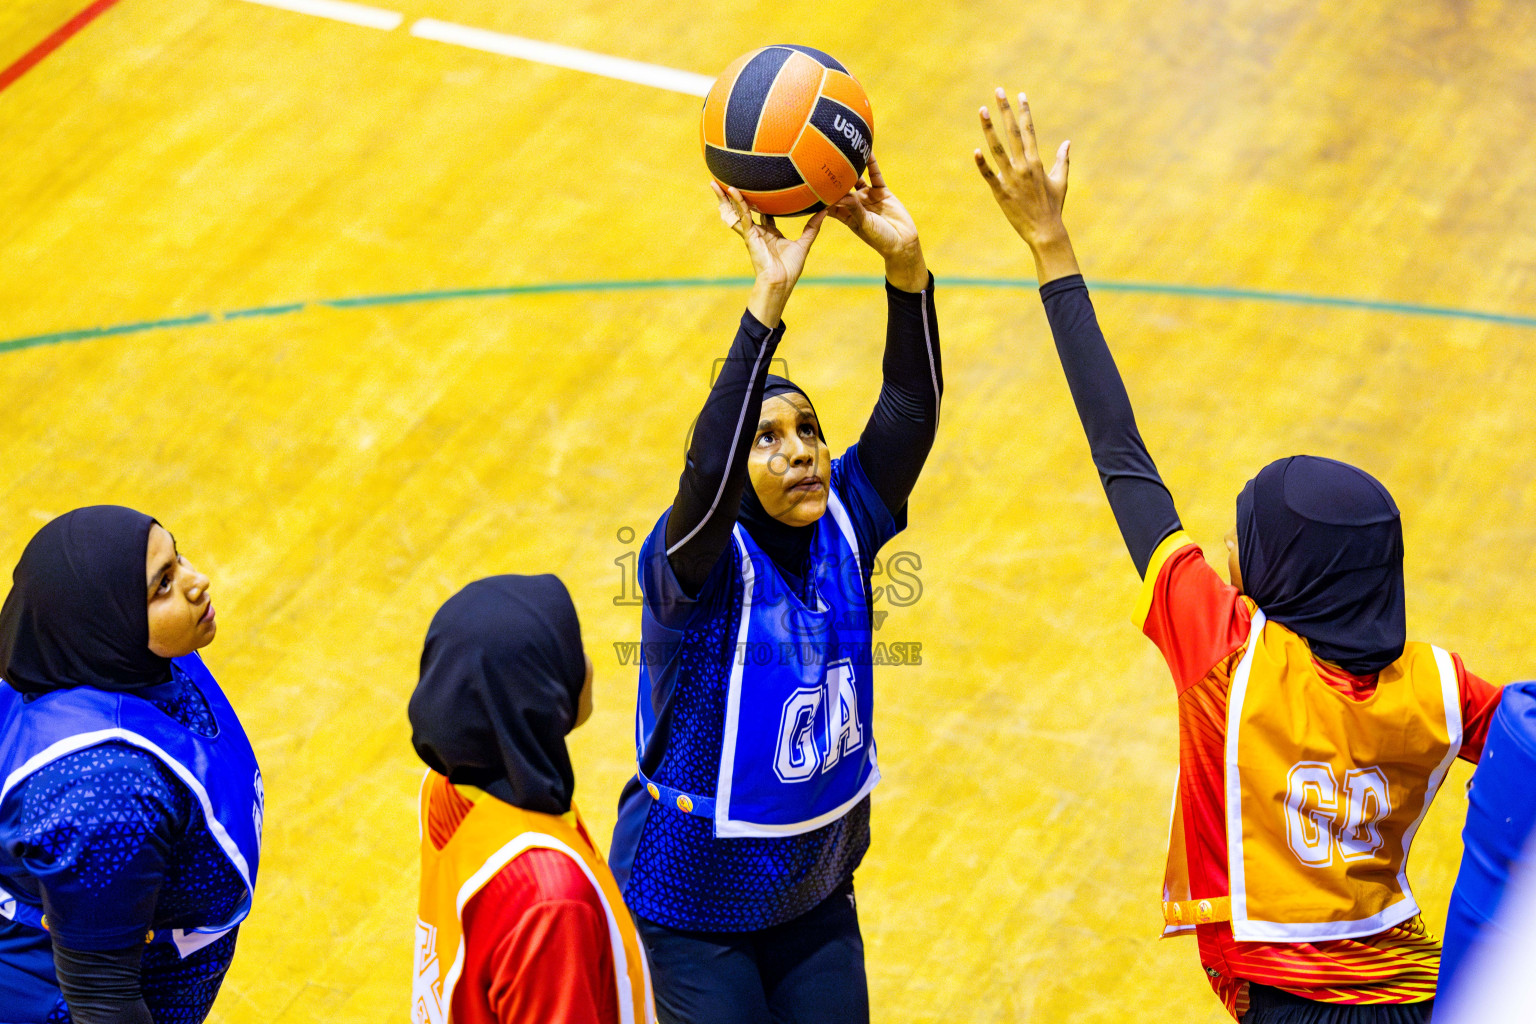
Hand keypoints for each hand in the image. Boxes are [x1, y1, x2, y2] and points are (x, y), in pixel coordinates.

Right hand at [713, 183, 827, 326]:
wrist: (780, 282)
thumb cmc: (790, 268)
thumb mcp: (804, 243)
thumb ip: (812, 226)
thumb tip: (825, 210)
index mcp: (770, 233)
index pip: (763, 212)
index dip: (759, 200)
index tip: (759, 186)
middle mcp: (759, 231)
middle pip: (745, 209)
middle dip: (735, 196)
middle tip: (728, 180)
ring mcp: (752, 233)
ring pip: (737, 211)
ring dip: (726, 197)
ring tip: (715, 183)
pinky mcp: (749, 235)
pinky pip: (742, 216)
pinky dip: (737, 203)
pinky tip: (732, 190)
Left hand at [828, 156, 926, 291]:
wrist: (902, 242)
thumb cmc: (879, 239)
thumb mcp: (864, 224)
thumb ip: (854, 208)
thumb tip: (841, 195)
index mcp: (846, 215)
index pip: (829, 201)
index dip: (820, 193)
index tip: (809, 182)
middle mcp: (855, 204)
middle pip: (841, 187)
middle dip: (833, 176)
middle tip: (822, 159)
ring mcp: (868, 196)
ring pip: (857, 177)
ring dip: (851, 166)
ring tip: (842, 150)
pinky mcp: (882, 192)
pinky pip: (875, 175)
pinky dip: (871, 164)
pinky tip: (867, 152)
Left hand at [974, 88, 1079, 283]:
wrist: (1046, 231)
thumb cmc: (1053, 206)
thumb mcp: (1060, 181)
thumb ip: (1062, 160)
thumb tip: (1067, 142)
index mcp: (1037, 162)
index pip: (1029, 130)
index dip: (1024, 111)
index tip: (1019, 95)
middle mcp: (1024, 166)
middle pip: (1013, 132)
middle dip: (1005, 110)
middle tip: (998, 91)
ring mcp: (1012, 178)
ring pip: (998, 149)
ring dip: (989, 128)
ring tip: (982, 110)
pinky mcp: (1001, 192)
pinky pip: (990, 175)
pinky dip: (982, 164)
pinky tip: (975, 150)